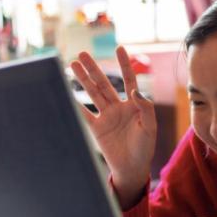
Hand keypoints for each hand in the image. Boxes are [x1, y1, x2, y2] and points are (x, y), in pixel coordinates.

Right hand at [70, 46, 156, 209]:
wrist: (132, 168)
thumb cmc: (145, 148)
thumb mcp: (150, 127)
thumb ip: (145, 108)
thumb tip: (135, 90)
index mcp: (134, 106)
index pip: (129, 80)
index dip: (124, 64)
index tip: (119, 48)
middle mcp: (119, 108)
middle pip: (104, 84)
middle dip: (93, 69)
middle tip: (82, 54)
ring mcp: (106, 117)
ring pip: (93, 94)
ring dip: (83, 80)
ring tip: (72, 64)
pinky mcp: (96, 128)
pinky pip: (84, 113)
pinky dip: (75, 103)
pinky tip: (66, 91)